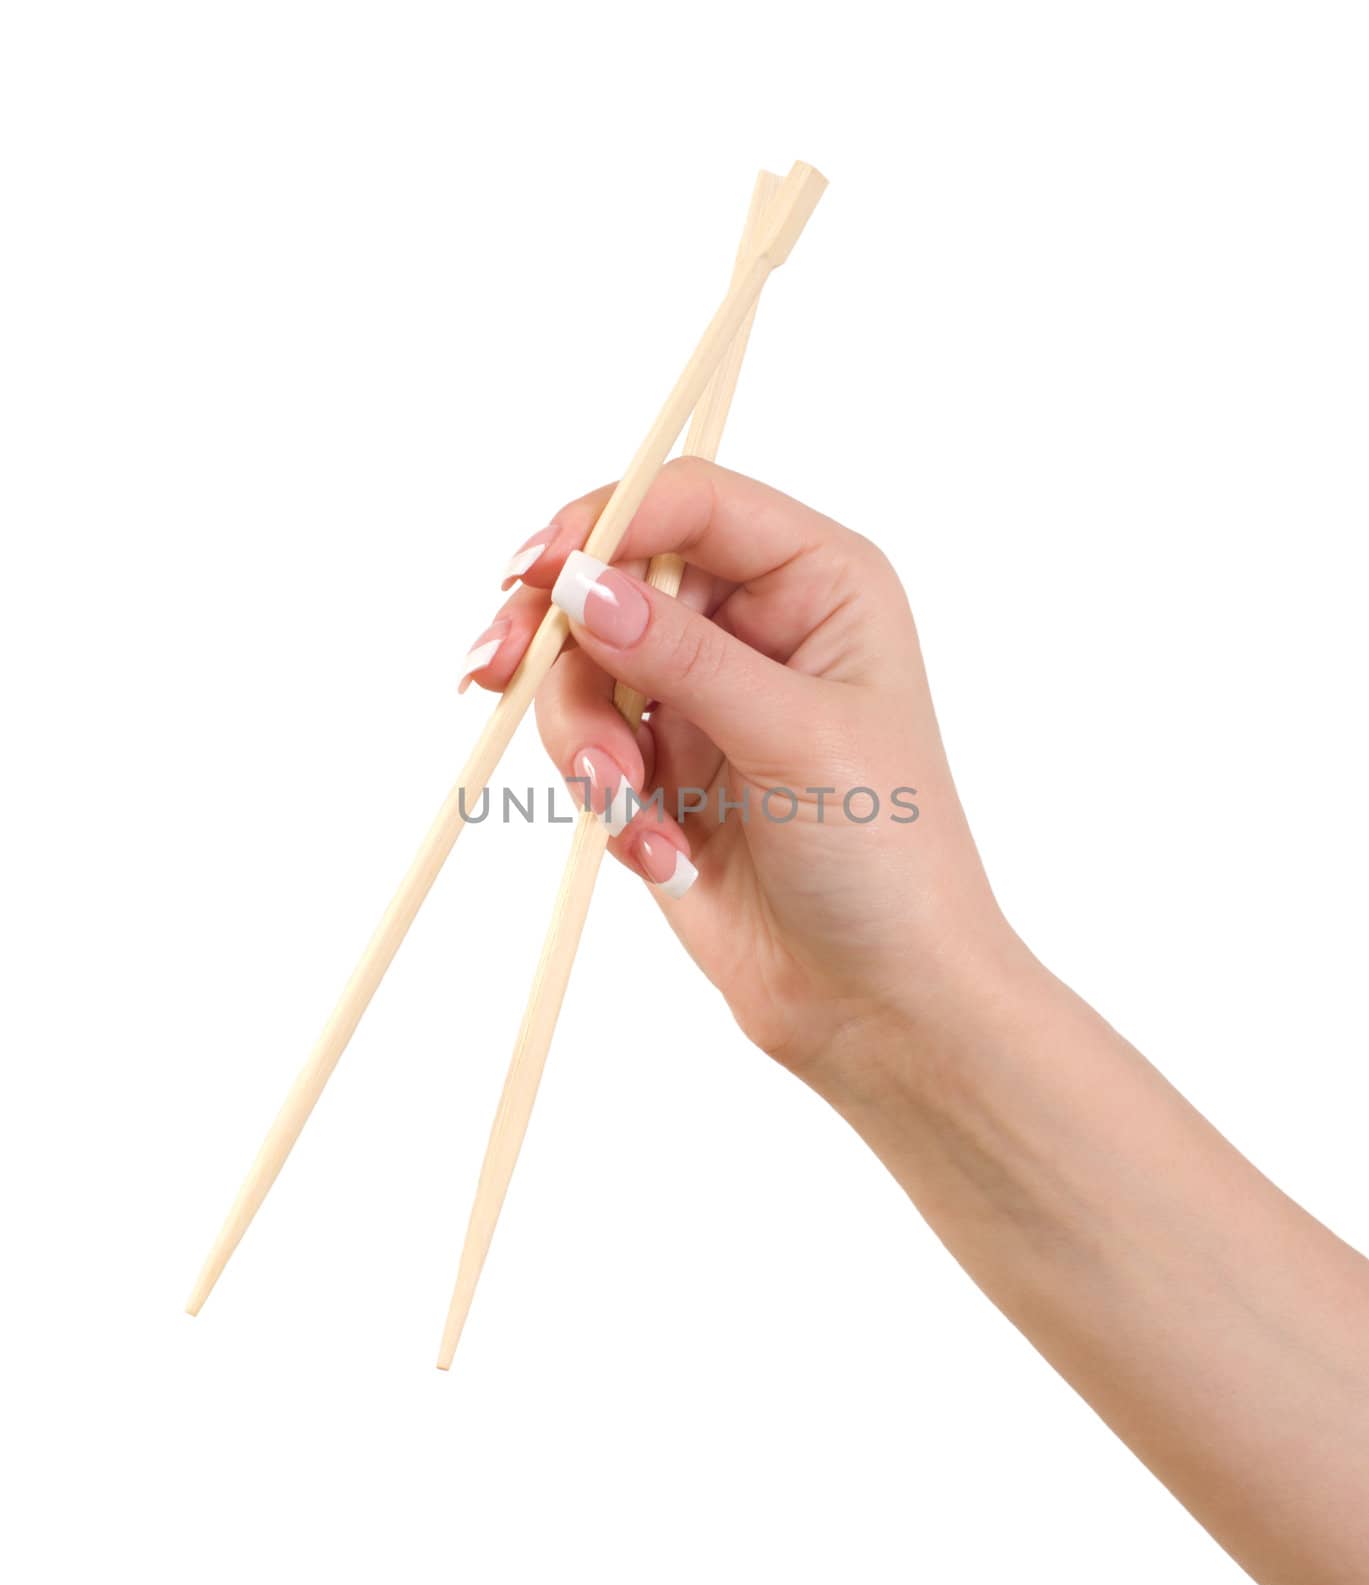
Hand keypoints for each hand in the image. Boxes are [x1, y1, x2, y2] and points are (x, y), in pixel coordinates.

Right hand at [460, 458, 1011, 1080]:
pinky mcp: (664, 769)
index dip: (604, 520)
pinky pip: (589, 750)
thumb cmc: (887, 856)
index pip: (691, 504)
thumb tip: (579, 582)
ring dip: (587, 742)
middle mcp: (757, 627)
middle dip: (557, 636)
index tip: (533, 569)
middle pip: (614, 579)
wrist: (881, 1000)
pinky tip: (662, 854)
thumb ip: (681, 655)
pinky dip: (607, 802)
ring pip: (584, 670)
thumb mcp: (792, 737)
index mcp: (818, 585)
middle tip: (492, 670)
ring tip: (631, 808)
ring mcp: (704, 699)